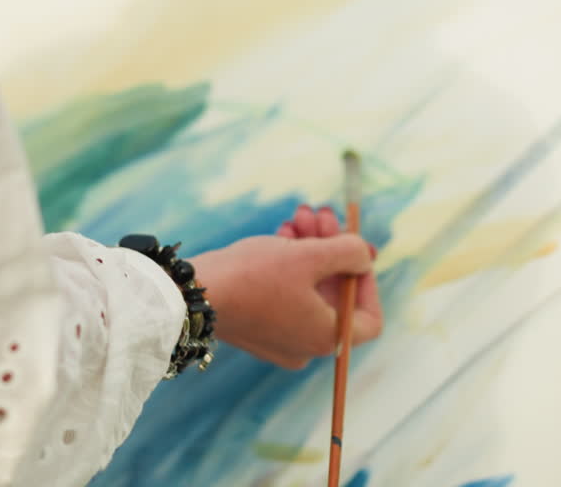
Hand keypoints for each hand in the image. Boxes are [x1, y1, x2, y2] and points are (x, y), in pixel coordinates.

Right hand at [188, 205, 382, 369]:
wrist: (193, 294)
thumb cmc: (255, 276)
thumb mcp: (310, 255)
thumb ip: (349, 252)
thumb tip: (364, 256)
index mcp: (327, 339)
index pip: (368, 318)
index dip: (367, 280)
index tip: (355, 249)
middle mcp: (307, 346)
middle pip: (335, 294)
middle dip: (331, 250)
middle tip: (322, 215)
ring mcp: (280, 339)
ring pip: (309, 289)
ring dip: (309, 248)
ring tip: (299, 215)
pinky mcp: (257, 327)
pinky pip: (286, 295)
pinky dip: (288, 265)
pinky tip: (283, 232)